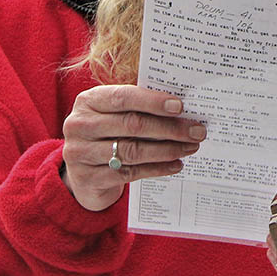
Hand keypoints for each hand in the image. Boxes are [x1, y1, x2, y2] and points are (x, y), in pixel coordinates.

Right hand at [61, 85, 205, 210]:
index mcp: (88, 101)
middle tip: (196, 131)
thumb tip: (180, 109)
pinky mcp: (89, 178)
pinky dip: (157, 168)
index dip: (153, 101)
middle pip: (132, 125)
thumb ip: (138, 107)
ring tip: (190, 147)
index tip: (180, 107)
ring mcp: (81, 153)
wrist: (81, 171)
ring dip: (167, 149)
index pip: (123, 97)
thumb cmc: (106, 133)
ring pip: (133, 150)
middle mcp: (80, 125)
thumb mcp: (113, 114)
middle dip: (170, 128)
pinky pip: (130, 172)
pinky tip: (176, 164)